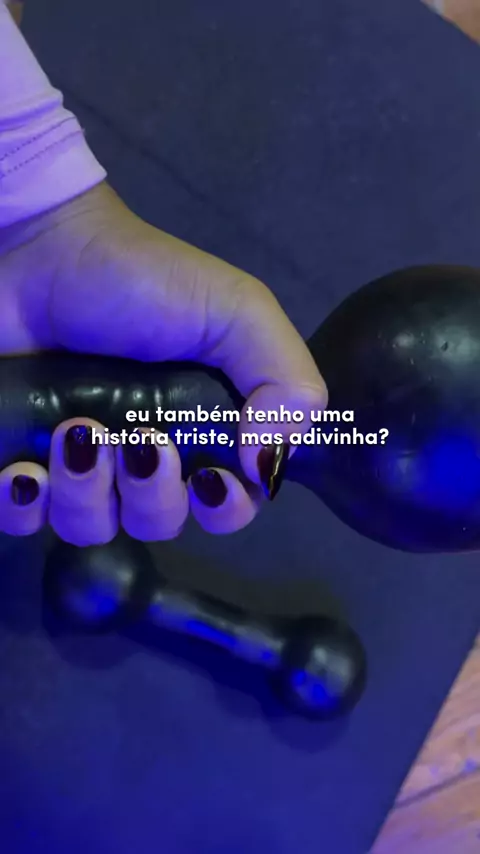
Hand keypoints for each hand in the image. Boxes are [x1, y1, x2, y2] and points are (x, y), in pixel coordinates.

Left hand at [0, 183, 326, 544]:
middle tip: (136, 438)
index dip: (225, 508)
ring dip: (84, 493)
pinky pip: (22, 521)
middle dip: (151, 494)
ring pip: (90, 528)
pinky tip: (24, 469)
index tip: (208, 477)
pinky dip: (23, 506)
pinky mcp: (19, 461)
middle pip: (159, 522)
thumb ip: (284, 379)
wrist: (36, 248)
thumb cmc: (139, 278)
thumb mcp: (236, 310)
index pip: (230, 503)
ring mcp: (76, 462)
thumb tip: (271, 465)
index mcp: (200, 428)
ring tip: (71, 431)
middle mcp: (141, 454)